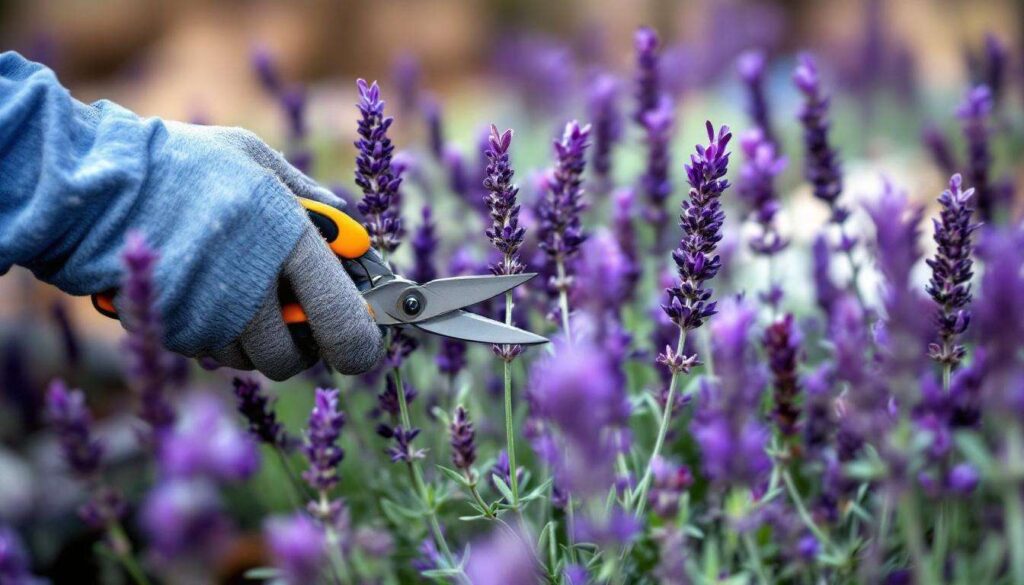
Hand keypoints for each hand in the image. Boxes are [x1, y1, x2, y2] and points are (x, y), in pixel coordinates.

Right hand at [114, 123, 384, 378]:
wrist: (90, 185)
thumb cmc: (179, 162)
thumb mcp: (252, 156)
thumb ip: (307, 194)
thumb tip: (349, 225)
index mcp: (288, 237)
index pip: (346, 320)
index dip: (365, 340)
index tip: (368, 339)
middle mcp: (253, 286)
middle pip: (297, 358)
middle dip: (304, 346)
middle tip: (298, 319)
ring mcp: (210, 316)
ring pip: (254, 361)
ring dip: (257, 339)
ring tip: (238, 288)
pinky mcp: (175, 333)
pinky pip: (215, 352)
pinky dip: (219, 334)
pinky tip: (204, 291)